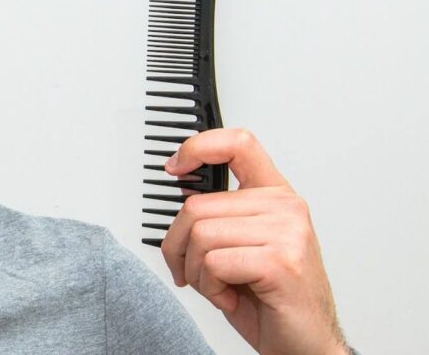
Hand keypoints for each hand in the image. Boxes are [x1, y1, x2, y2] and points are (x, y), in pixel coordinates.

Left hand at [162, 128, 347, 354]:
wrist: (304, 345)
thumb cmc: (271, 300)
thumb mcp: (238, 247)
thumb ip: (218, 214)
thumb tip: (183, 185)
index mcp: (275, 196)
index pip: (239, 144)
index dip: (198, 147)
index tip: (175, 166)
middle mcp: (285, 208)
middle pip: (195, 206)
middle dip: (178, 247)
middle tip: (194, 272)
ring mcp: (287, 232)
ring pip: (200, 235)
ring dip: (196, 272)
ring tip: (221, 287)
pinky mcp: (280, 260)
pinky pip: (213, 263)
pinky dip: (210, 288)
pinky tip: (233, 298)